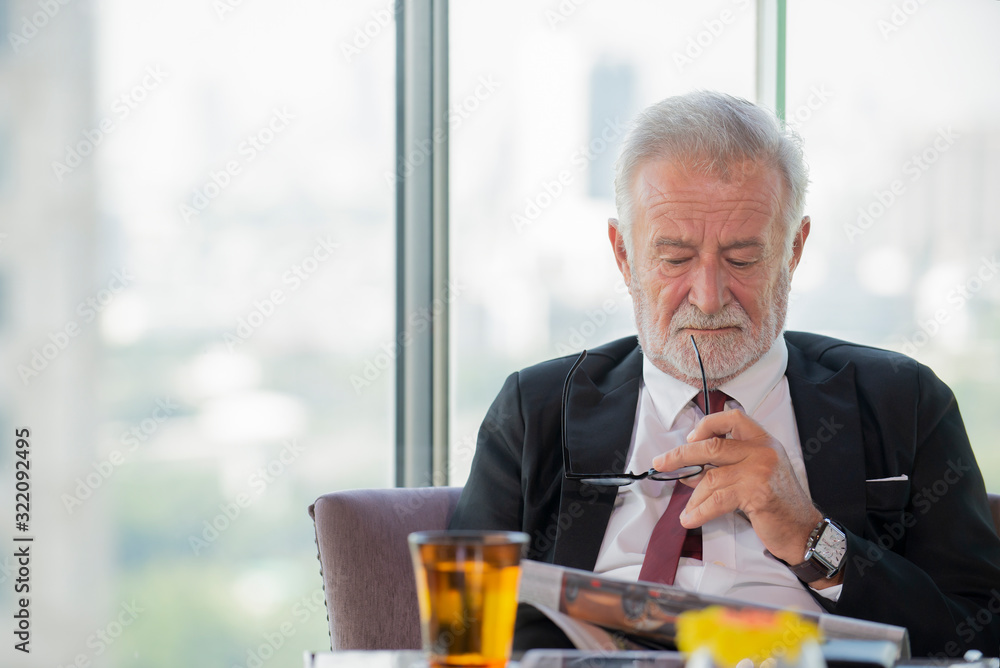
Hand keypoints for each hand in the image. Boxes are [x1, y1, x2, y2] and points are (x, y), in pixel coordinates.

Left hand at [651, 409, 826, 575]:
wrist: (803, 530)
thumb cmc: (778, 503)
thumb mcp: (756, 474)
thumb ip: (728, 466)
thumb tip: (688, 469)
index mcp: (763, 440)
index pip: (732, 417)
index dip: (707, 425)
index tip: (689, 438)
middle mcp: (763, 451)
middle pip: (712, 446)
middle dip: (681, 455)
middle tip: (661, 463)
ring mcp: (760, 471)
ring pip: (711, 478)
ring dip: (693, 496)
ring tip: (687, 510)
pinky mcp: (757, 493)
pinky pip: (717, 500)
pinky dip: (699, 511)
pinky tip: (691, 518)